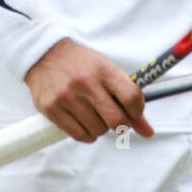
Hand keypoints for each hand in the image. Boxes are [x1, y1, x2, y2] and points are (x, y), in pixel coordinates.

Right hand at [24, 38, 153, 144]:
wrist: (44, 55)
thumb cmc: (80, 63)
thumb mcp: (105, 70)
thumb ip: (127, 98)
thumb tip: (148, 131)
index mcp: (103, 69)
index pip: (132, 97)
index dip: (138, 111)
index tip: (134, 111)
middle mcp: (86, 83)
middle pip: (117, 120)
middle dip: (121, 124)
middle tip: (115, 117)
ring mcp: (68, 97)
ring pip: (99, 130)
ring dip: (101, 128)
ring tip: (94, 114)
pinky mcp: (52, 109)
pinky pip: (80, 136)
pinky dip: (87, 134)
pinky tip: (84, 122)